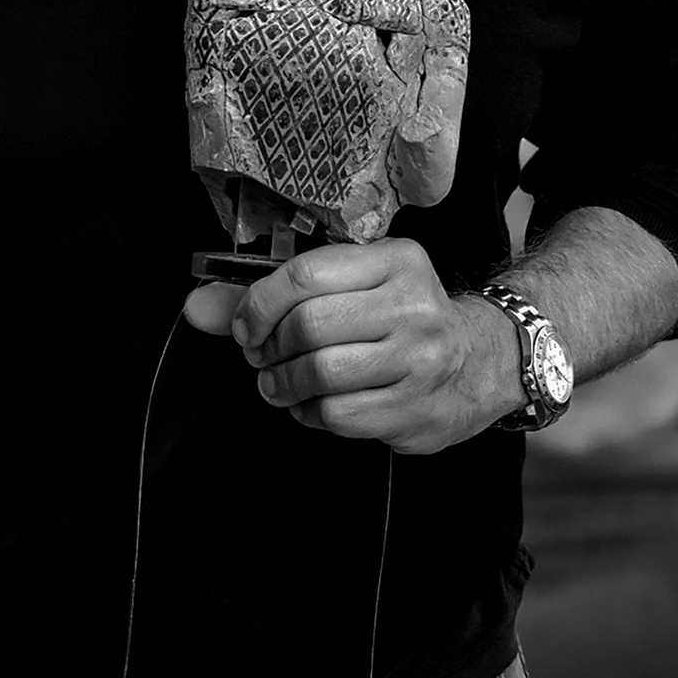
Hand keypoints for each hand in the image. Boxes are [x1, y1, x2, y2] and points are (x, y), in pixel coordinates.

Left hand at [183, 238, 519, 453]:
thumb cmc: (400, 313)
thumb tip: (196, 309)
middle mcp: (413, 306)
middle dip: (269, 347)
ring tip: (276, 383)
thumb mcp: (352, 283)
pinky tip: (310, 404)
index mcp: (395, 260)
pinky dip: (309, 413)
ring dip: (282, 384)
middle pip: (310, 326)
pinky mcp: (416, 411)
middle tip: (259, 356)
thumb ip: (273, 293)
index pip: (306, 274)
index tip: (245, 325)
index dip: (259, 303)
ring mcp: (419, 362)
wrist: (480, 360)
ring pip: (321, 375)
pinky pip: (339, 416)